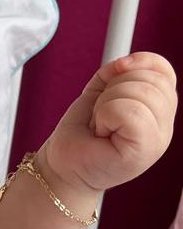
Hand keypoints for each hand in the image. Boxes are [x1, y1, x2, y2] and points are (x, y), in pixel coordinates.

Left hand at [42, 51, 176, 196]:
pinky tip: (102, 131)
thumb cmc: (81, 133)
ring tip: (101, 124)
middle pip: (151, 80)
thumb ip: (116, 73)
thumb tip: (125, 63)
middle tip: (102, 113)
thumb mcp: (100, 92)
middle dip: (114, 88)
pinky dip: (107, 115)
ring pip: (141, 93)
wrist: (63, 166)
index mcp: (158, 109)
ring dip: (107, 104)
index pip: (163, 71)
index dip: (139, 63)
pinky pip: (131, 112)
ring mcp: (158, 140)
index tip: (114, 74)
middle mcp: (164, 125)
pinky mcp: (145, 151)